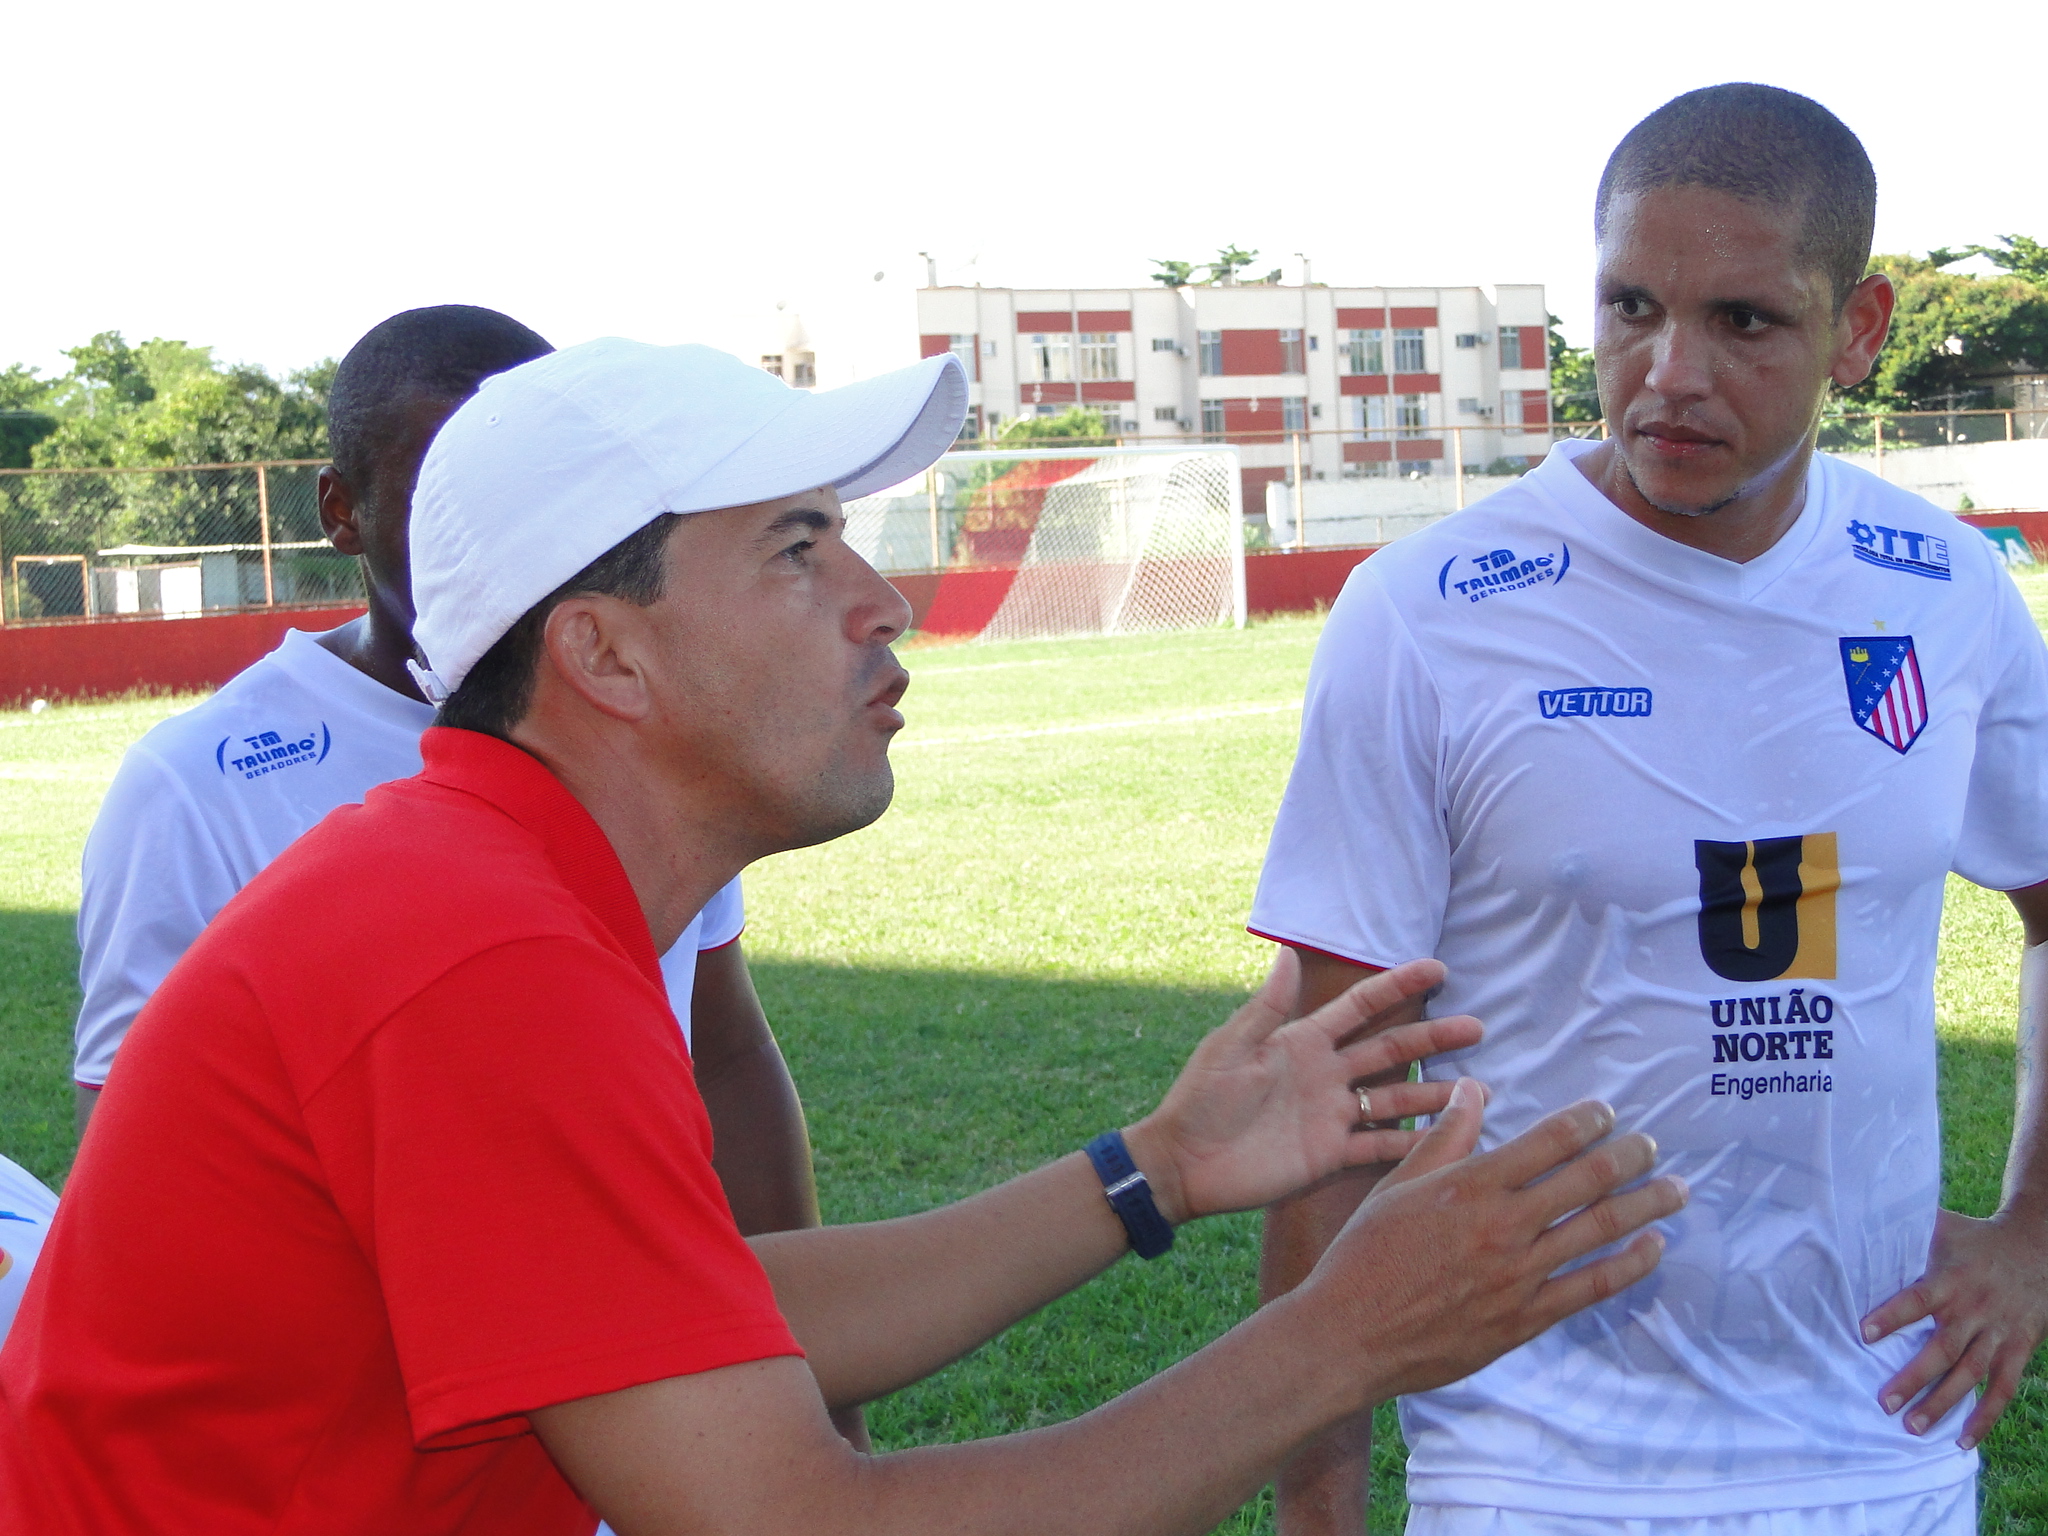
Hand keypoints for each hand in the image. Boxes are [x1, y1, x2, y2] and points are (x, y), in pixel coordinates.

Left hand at [1125, 952, 1481, 1224]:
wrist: (1184, 1162)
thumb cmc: (1201, 1099)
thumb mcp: (1233, 1047)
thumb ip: (1268, 1007)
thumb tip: (1287, 949)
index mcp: (1303, 1042)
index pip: (1361, 1007)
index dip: (1398, 987)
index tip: (1438, 969)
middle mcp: (1326, 1075)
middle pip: (1390, 1050)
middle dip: (1433, 1038)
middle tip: (1478, 1027)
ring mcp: (1332, 1116)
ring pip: (1394, 1099)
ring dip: (1434, 1094)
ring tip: (1479, 1089)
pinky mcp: (1329, 1155)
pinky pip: (1378, 1147)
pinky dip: (1412, 1145)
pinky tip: (1448, 1140)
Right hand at [1302, 1080, 1687, 1401]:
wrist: (1350, 1335)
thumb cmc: (1363, 1255)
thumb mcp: (1397, 1186)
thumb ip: (1444, 1138)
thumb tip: (1473, 1089)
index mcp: (1470, 1186)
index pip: (1548, 1141)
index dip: (1586, 1121)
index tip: (1606, 1112)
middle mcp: (1504, 1226)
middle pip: (1586, 1181)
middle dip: (1628, 1156)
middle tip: (1651, 1144)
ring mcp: (1520, 1275)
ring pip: (1601, 1231)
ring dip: (1645, 1205)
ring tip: (1676, 1189)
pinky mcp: (1526, 1319)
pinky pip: (1593, 1287)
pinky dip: (1631, 1265)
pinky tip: (1653, 1247)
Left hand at [1861, 1207, 2047, 1446]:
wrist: (2039, 1247)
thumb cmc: (1977, 1238)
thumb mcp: (1944, 1227)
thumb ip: (1905, 1228)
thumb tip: (1857, 1213)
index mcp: (1951, 1280)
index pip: (1918, 1300)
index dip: (1893, 1317)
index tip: (1864, 1334)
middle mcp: (1974, 1311)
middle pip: (1943, 1350)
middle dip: (1914, 1378)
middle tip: (1885, 1402)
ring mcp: (1998, 1334)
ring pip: (1970, 1374)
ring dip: (1944, 1403)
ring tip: (1913, 1427)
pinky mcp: (2018, 1349)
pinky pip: (2003, 1389)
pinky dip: (1986, 1416)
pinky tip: (1964, 1440)